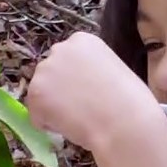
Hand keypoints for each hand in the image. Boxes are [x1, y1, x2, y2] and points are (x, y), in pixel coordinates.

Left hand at [26, 32, 164, 152]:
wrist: (124, 122)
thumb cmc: (131, 100)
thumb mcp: (112, 69)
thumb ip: (90, 70)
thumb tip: (80, 85)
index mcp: (82, 40)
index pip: (67, 59)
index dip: (75, 79)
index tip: (87, 91)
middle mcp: (59, 50)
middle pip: (50, 73)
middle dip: (60, 90)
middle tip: (80, 107)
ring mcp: (44, 72)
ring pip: (41, 95)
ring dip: (54, 108)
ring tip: (78, 118)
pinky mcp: (35, 95)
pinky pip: (37, 117)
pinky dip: (49, 126)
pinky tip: (70, 126)